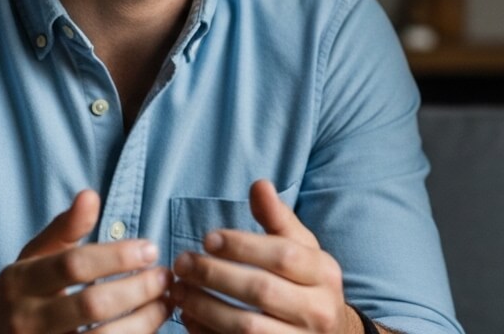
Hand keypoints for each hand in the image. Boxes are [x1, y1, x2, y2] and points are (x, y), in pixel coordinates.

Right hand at [0, 190, 170, 333]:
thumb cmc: (23, 294)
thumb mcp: (33, 258)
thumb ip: (64, 229)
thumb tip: (90, 195)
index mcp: (19, 281)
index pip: (73, 265)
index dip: (117, 256)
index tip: (150, 249)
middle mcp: (26, 318)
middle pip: (92, 305)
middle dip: (137, 289)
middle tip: (165, 276)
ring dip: (143, 321)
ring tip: (166, 302)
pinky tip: (151, 325)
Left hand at [171, 180, 355, 333]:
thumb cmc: (307, 285)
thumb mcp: (302, 250)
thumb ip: (278, 220)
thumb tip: (259, 185)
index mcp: (324, 274)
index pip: (283, 256)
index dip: (242, 246)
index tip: (208, 239)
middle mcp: (318, 310)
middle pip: (261, 291)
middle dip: (215, 275)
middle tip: (183, 263)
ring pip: (246, 327)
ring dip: (204, 307)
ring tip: (179, 289)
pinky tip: (189, 317)